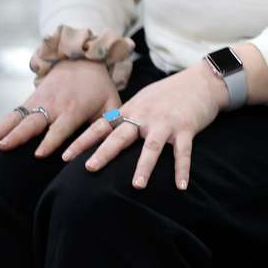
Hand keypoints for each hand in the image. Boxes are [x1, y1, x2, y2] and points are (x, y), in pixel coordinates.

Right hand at [0, 59, 117, 157]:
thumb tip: (110, 145)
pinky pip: (11, 115)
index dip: (51, 140)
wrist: (85, 59)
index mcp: (75, 108)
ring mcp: (39, 101)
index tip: (39, 154)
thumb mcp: (111, 103)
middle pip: (34, 122)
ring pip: (17, 118)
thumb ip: (110, 124)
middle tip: (3, 146)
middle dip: (19, 135)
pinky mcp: (30, 100)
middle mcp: (54, 105)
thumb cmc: (100, 87)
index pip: (61, 127)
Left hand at [62, 63, 227, 190]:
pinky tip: (181, 186)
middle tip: (89, 168)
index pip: (103, 126)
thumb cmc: (172, 92)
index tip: (65, 157)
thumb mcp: (145, 98)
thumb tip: (107, 128)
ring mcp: (166, 122)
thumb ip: (128, 113)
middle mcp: (146, 116)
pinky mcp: (186, 128)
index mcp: (132, 109)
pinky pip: (183, 152)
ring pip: (151, 146)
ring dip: (144, 166)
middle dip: (105, 152)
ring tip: (137, 186)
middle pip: (121, 136)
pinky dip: (182, 169)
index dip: (83, 141)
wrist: (203, 81)